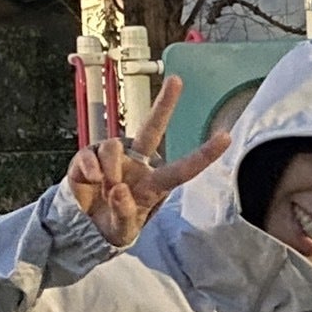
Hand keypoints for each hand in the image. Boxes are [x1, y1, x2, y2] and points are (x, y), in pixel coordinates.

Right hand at [66, 75, 230, 246]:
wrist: (84, 226)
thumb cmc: (113, 224)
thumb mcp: (123, 231)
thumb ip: (125, 214)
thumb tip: (119, 188)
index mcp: (154, 184)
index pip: (182, 169)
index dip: (204, 155)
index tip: (226, 137)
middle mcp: (136, 164)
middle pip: (152, 128)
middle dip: (164, 104)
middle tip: (176, 80)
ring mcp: (113, 157)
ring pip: (113, 146)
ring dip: (109, 169)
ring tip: (105, 189)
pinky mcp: (89, 155)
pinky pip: (90, 154)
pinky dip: (90, 169)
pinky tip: (92, 180)